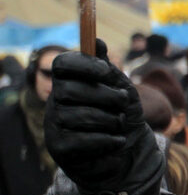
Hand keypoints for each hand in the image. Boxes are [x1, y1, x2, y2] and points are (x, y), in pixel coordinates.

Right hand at [44, 53, 164, 194]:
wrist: (125, 153)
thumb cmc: (119, 116)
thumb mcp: (120, 90)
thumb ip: (108, 69)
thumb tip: (97, 41)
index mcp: (68, 83)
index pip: (62, 65)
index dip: (83, 64)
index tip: (106, 71)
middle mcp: (55, 102)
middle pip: (70, 89)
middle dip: (105, 95)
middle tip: (124, 102)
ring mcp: (54, 125)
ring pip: (79, 115)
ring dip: (109, 120)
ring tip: (119, 124)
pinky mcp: (59, 148)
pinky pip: (83, 139)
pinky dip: (107, 140)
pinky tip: (117, 141)